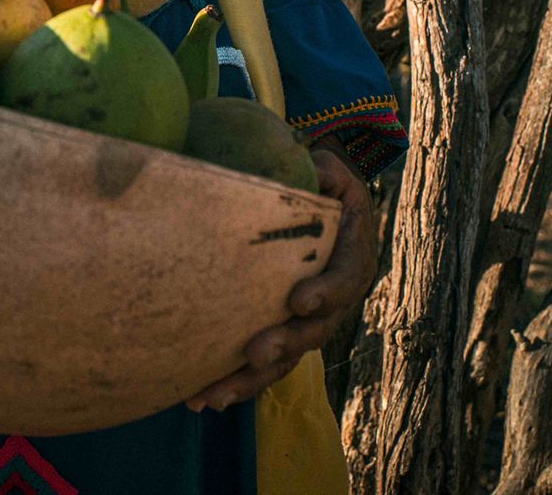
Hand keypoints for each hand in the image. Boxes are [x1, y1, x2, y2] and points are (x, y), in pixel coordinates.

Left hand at [185, 147, 376, 410]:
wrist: (315, 201)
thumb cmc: (316, 179)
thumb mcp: (327, 166)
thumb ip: (320, 165)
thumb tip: (301, 152)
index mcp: (352, 255)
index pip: (345, 277)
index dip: (326, 292)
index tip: (299, 301)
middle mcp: (334, 297)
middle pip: (315, 331)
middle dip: (285, 344)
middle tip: (255, 353)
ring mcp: (306, 322)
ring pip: (285, 359)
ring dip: (251, 380)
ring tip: (214, 396)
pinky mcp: (279, 332)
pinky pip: (261, 365)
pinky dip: (234, 382)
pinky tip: (200, 398)